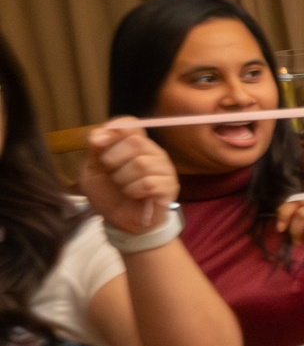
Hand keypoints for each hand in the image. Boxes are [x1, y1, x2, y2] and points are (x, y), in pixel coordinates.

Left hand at [80, 119, 177, 237]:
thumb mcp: (93, 171)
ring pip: (142, 164)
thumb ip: (95, 151)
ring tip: (122, 187)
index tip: (98, 143)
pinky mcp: (169, 187)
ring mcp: (164, 169)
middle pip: (137, 142)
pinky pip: (150, 183)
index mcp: (134, 144)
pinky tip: (133, 195)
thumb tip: (97, 134)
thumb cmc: (108, 193)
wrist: (120, 221)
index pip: (131, 124)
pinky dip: (134, 190)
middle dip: (114, 159)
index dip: (115, 129)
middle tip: (110, 173)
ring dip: (123, 179)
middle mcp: (153, 152)